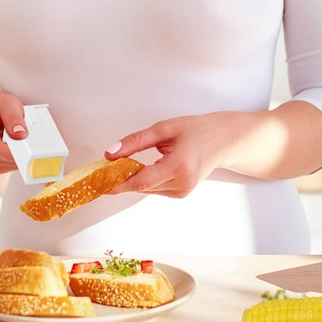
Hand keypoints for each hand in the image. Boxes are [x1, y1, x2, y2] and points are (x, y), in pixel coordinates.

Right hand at [0, 92, 27, 173]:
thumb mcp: (7, 102)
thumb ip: (13, 116)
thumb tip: (20, 135)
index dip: (4, 150)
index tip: (22, 154)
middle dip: (14, 152)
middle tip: (31, 146)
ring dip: (13, 157)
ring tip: (20, 142)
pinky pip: (0, 168)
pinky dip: (11, 161)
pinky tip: (15, 150)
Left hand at [105, 111, 251, 197]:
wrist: (223, 140)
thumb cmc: (197, 130)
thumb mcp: (164, 129)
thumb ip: (136, 141)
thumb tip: (111, 153)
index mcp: (178, 166)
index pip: (141, 181)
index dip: (118, 184)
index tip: (99, 183)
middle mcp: (181, 183)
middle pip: (142, 186)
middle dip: (121, 178)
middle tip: (103, 169)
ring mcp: (182, 191)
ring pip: (147, 189)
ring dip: (133, 179)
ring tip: (123, 166)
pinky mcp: (181, 193)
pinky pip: (155, 188)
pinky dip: (146, 179)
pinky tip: (146, 168)